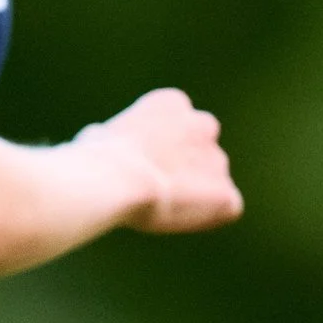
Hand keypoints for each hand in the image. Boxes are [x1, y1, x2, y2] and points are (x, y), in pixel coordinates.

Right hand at [81, 89, 242, 235]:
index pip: (176, 127)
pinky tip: (177, 218)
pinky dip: (207, 217)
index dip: (158, 150)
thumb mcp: (100, 135)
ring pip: (212, 181)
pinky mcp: (226, 195)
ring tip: (160, 206)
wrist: (115, 180)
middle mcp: (204, 124)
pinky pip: (224, 208)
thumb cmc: (96, 158)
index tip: (137, 163)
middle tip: (154, 186)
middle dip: (184, 167)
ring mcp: (218, 160)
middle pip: (199, 150)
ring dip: (194, 193)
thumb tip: (108, 148)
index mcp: (172, 103)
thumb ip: (119, 138)